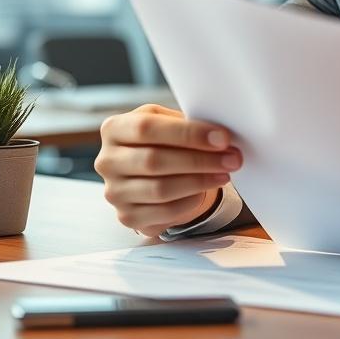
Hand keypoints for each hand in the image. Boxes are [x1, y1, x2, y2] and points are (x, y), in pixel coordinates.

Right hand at [95, 104, 241, 236]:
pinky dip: (189, 201)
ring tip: (224, 174)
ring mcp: (114, 191)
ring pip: (160, 189)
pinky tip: (204, 191)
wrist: (153, 172)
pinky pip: (163, 211)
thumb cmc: (166, 140)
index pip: (147, 128)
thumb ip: (188, 123)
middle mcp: (107, 161)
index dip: (188, 133)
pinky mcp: (127, 216)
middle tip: (232, 158)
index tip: (222, 138)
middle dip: (200, 160)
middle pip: (154, 161)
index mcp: (115, 129)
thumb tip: (220, 136)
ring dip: (200, 181)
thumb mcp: (170, 122)